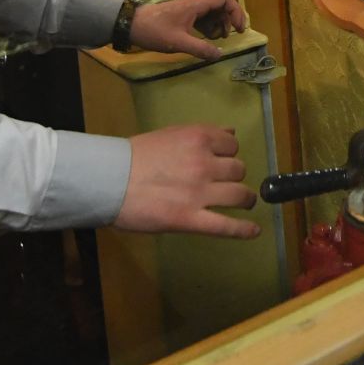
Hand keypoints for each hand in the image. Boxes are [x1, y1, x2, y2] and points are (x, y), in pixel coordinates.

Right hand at [113, 124, 258, 238]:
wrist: (109, 180)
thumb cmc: (135, 156)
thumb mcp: (171, 134)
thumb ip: (202, 134)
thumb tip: (231, 133)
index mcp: (198, 138)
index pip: (232, 145)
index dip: (228, 153)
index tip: (221, 160)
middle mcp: (204, 163)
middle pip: (238, 170)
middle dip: (232, 176)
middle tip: (223, 182)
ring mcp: (200, 192)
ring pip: (239, 195)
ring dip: (244, 199)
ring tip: (243, 202)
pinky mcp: (191, 219)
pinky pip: (226, 226)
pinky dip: (243, 230)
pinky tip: (254, 231)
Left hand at [131, 0, 248, 58]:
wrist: (131, 25)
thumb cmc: (155, 31)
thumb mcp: (179, 42)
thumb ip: (200, 49)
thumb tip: (219, 55)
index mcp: (196, 4)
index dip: (236, 12)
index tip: (239, 29)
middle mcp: (195, 3)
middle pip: (220, 6)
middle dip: (227, 21)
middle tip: (226, 38)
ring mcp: (188, 9)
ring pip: (211, 13)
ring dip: (217, 25)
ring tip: (215, 40)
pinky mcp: (182, 15)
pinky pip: (201, 18)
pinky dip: (207, 27)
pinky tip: (203, 39)